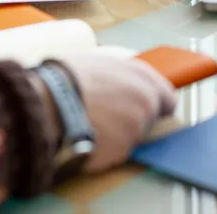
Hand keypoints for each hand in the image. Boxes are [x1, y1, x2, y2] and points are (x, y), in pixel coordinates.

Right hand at [52, 54, 176, 172]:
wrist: (49, 102)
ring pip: (132, 138)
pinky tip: (85, 139)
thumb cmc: (65, 78)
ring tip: (90, 127)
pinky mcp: (124, 149)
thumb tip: (119, 84)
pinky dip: (104, 151)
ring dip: (118, 137)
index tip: (142, 111)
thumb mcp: (97, 62)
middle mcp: (146, 99)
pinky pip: (116, 154)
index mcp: (141, 75)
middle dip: (135, 122)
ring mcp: (137, 126)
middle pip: (151, 120)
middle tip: (110, 121)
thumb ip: (119, 76)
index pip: (166, 98)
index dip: (154, 106)